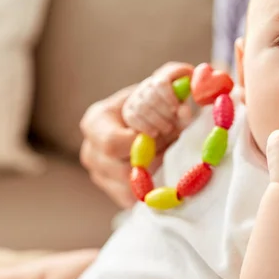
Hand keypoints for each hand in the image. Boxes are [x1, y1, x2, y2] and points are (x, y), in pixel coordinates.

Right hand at [79, 62, 192, 207]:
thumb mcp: (166, 82)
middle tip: (168, 145)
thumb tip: (186, 93)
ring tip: (165, 155)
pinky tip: (163, 170)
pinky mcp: (114, 193)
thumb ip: (176, 77)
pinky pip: (135, 201)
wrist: (156, 121)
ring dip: (155, 175)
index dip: (142, 142)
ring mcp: (100, 175)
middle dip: (152, 159)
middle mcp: (91, 150)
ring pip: (129, 190)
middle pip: (121, 171)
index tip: (161, 131)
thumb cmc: (159, 100)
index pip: (114, 144)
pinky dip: (154, 189)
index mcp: (95, 121)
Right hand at [122, 63, 193, 137]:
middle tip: (173, 122)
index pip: (163, 80)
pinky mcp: (129, 108)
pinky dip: (145, 127)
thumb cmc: (179, 115)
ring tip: (167, 129)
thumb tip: (182, 109)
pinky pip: (134, 117)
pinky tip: (155, 132)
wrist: (165, 123)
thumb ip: (186, 113)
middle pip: (152, 93)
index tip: (176, 108)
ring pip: (143, 106)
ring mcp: (137, 94)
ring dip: (157, 121)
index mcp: (168, 75)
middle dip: (164, 111)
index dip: (169, 94)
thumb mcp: (185, 114)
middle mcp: (151, 82)